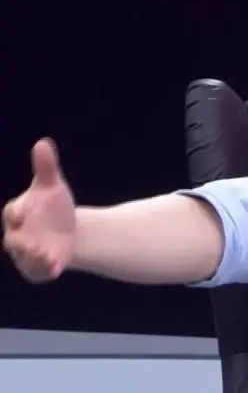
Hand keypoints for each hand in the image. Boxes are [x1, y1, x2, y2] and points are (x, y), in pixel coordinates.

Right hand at [2, 138, 76, 282]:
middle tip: (32, 242)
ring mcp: (27, 254)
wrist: (69, 230)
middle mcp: (17, 235)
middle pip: (13, 239)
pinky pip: (40, 272)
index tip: (24, 211)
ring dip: (34, 257)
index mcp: (17, 213)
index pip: (12, 213)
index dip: (17, 212)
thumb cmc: (53, 206)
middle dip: (21, 241)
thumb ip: (46, 168)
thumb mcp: (52, 186)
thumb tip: (43, 143)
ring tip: (46, 254)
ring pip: (25, 258)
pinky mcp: (40, 268)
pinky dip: (47, 270)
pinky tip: (57, 267)